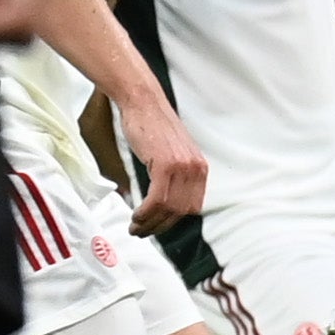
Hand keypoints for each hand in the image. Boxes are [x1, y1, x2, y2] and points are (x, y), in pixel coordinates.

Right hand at [114, 88, 211, 227]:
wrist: (143, 103)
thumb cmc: (152, 127)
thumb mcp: (172, 155)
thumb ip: (175, 176)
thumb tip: (165, 203)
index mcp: (200, 168)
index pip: (192, 207)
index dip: (174, 221)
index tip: (158, 226)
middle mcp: (196, 169)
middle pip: (181, 212)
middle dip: (160, 226)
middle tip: (142, 231)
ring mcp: (183, 167)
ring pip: (169, 209)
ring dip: (150, 223)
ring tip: (135, 227)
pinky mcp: (166, 165)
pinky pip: (158, 200)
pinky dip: (146, 212)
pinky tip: (135, 215)